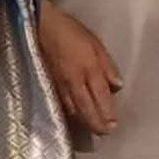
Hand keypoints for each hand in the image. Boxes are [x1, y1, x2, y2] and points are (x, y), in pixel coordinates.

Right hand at [39, 0, 122, 134]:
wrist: (41, 26)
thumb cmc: (70, 31)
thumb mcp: (96, 43)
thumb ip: (107, 65)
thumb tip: (117, 85)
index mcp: (89, 68)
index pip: (101, 96)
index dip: (107, 112)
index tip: (113, 124)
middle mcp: (74, 81)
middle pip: (87, 109)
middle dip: (96, 123)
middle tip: (105, 132)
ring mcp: (60, 85)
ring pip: (73, 110)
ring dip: (84, 122)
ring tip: (92, 128)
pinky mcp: (49, 85)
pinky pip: (61, 105)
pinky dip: (70, 115)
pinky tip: (74, 117)